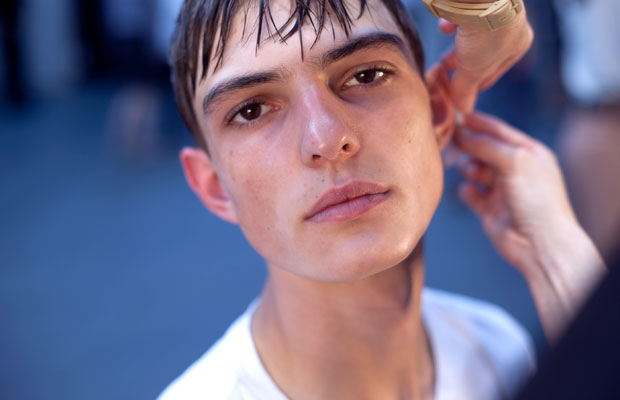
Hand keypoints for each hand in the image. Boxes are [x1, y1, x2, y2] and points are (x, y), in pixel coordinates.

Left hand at [438, 4, 532, 111]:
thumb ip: (466, 88)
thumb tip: (463, 109)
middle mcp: (509, 26)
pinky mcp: (474, 0)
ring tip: (442, 60)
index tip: (456, 94)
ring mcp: (493, 10)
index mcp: (518, 45)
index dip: (473, 86)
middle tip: (446, 74)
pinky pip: (460, 15)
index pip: (492, 73)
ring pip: (471, 35)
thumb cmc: (485, 33)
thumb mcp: (474, 69)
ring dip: (456, 47)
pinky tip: (445, 27)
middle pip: (481, 54)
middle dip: (462, 66)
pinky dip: (452, 23)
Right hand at [455, 112, 605, 341]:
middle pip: (484, 149)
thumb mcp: (515, 161)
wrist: (540, 244)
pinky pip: (470, 194)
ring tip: (469, 172)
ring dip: (468, 169)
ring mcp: (502, 190)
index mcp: (529, 153)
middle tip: (450, 141)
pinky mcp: (489, 209)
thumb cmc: (538, 201)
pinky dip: (466, 191)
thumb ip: (487, 144)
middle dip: (469, 145)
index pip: (499, 131)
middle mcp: (516, 170)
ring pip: (475, 170)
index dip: (478, 123)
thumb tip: (462, 133)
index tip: (456, 116)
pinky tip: (469, 192)